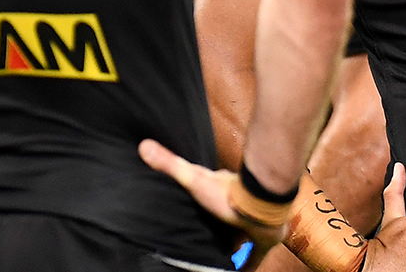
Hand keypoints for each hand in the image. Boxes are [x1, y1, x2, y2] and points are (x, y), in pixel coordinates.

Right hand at [139, 139, 284, 266]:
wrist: (261, 205)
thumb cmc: (226, 194)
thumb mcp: (193, 178)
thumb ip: (170, 164)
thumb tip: (143, 145)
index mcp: (218, 190)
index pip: (206, 194)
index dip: (200, 201)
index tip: (192, 209)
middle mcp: (235, 205)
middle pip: (221, 217)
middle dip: (215, 226)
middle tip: (204, 237)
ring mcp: (249, 222)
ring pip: (238, 234)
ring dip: (231, 241)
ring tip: (218, 253)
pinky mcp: (261, 240)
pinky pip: (255, 255)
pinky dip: (248, 264)